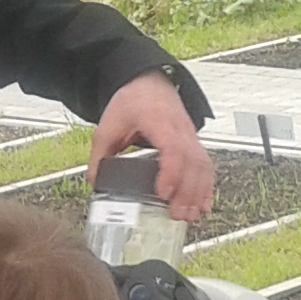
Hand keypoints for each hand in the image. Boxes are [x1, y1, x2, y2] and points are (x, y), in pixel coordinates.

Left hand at [90, 71, 215, 220]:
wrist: (149, 83)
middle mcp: (180, 129)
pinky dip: (206, 187)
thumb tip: (94, 182)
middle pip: (192, 162)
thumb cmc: (132, 101)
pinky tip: (202, 206)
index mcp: (159, 121)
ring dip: (198, 193)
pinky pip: (205, 166)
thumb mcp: (108, 125)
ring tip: (190, 216)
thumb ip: (100, 154)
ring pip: (202, 166)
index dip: (171, 172)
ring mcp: (190, 137)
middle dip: (187, 191)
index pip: (172, 148)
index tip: (163, 193)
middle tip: (177, 215)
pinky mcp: (193, 144)